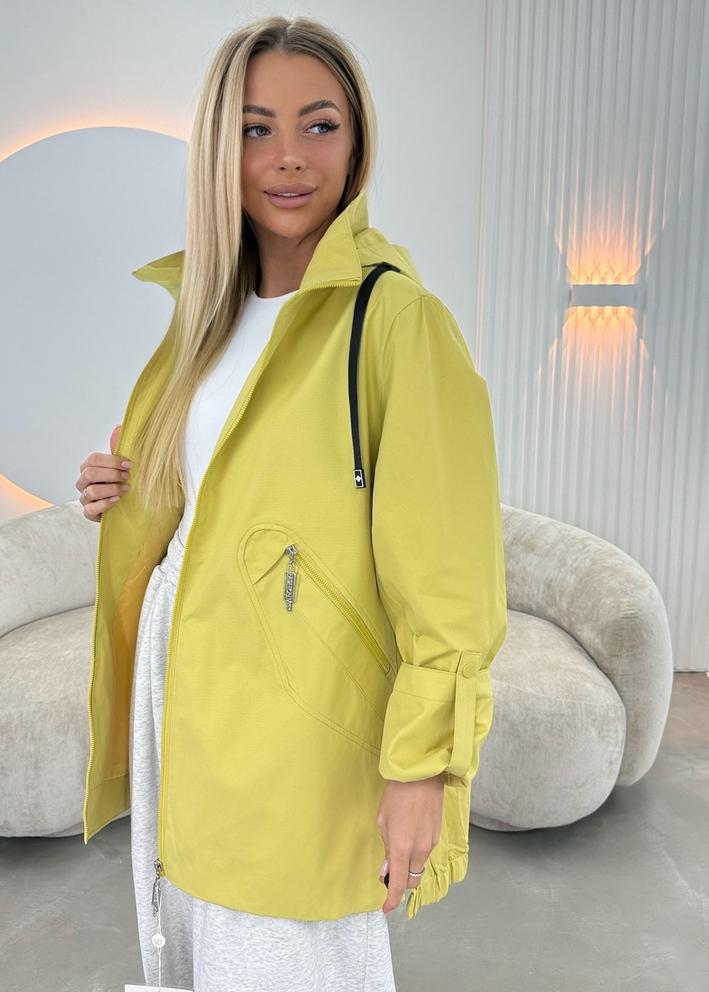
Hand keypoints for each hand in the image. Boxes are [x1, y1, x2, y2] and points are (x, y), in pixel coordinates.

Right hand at [75, 423, 131, 520]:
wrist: (128, 503)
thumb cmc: (123, 481)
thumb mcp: (124, 465)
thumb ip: (119, 448)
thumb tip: (119, 428)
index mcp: (89, 467)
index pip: (93, 460)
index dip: (111, 461)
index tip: (129, 464)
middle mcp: (83, 482)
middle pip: (89, 474)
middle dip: (111, 474)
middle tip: (128, 477)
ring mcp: (85, 498)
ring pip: (91, 491)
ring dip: (111, 489)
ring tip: (126, 489)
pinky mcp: (90, 513)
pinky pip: (90, 509)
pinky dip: (105, 504)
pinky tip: (117, 500)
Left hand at [376, 771, 444, 913]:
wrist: (422, 774)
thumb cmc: (397, 795)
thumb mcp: (383, 821)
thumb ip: (386, 847)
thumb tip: (387, 869)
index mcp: (402, 848)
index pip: (399, 884)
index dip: (392, 900)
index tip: (386, 907)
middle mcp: (420, 850)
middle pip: (413, 880)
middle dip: (401, 882)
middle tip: (388, 872)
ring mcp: (431, 843)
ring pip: (420, 866)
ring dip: (409, 866)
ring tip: (398, 848)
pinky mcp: (437, 834)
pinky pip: (425, 852)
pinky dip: (416, 853)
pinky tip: (409, 835)